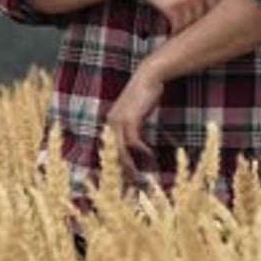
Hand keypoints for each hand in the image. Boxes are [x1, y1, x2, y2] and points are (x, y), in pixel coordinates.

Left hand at [106, 64, 162, 179]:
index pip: (110, 150)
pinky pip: (133, 141)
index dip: (117, 166)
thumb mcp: (136, 113)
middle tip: (132, 185)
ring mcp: (119, 121)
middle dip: (122, 171)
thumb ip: (134, 127)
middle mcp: (111, 123)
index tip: (126, 179)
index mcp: (111, 123)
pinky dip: (141, 150)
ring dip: (130, 166)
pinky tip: (150, 155)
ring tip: (139, 178)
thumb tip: (136, 144)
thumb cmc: (145, 94)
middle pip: (113, 154)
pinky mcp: (129, 119)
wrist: (149, 76)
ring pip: (121, 151)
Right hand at [136, 0, 216, 32]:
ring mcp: (186, 1)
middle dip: (196, 26)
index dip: (209, 20)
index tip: (202, 26)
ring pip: (191, 24)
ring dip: (185, 31)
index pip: (214, 10)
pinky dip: (175, 31)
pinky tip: (172, 33)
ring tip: (181, 36)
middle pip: (202, 18)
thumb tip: (210, 13)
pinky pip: (178, 26)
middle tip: (192, 35)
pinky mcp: (173, 7)